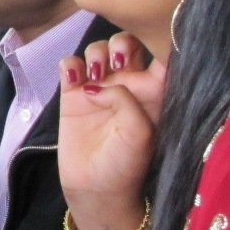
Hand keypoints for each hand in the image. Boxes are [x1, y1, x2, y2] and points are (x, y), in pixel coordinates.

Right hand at [57, 31, 164, 229]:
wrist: (96, 188)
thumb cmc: (127, 163)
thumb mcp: (139, 132)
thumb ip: (127, 99)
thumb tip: (99, 84)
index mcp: (154, 91)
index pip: (159, 55)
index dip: (155, 42)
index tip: (149, 42)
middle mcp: (128, 83)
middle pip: (127, 43)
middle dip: (122, 43)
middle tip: (117, 63)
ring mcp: (99, 86)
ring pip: (98, 49)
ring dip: (97, 52)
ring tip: (95, 73)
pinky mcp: (73, 93)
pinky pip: (70, 65)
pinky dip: (71, 64)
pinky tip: (74, 79)